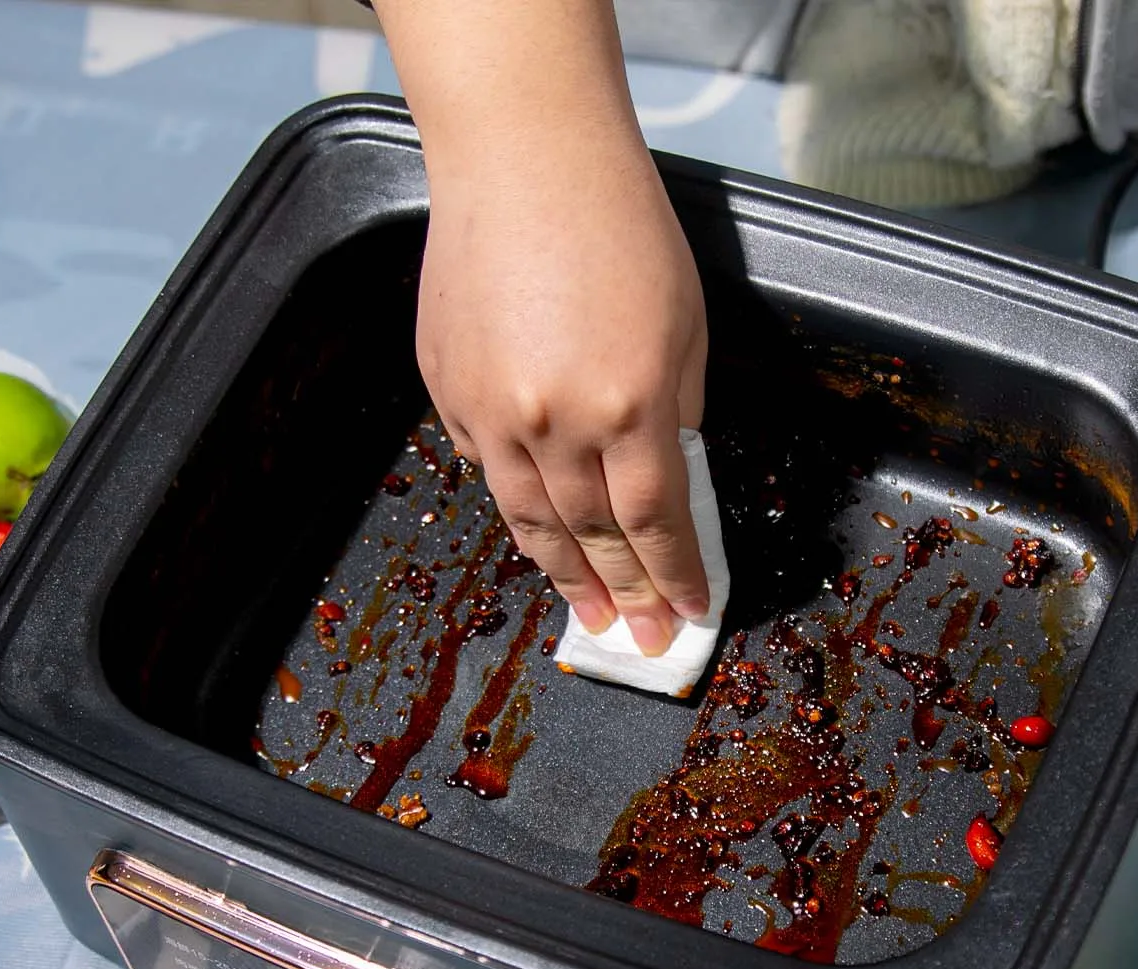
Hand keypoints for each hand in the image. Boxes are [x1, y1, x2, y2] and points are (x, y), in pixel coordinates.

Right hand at [420, 137, 707, 655]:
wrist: (523, 157)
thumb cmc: (619, 223)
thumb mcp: (685, 324)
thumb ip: (678, 413)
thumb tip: (672, 479)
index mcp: (630, 404)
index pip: (658, 522)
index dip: (675, 576)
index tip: (687, 614)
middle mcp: (557, 423)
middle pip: (594, 537)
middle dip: (622, 596)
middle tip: (635, 641)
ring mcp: (493, 412)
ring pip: (531, 523)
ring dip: (564, 578)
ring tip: (586, 619)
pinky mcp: (449, 394)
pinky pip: (486, 472)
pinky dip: (516, 510)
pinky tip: (537, 537)